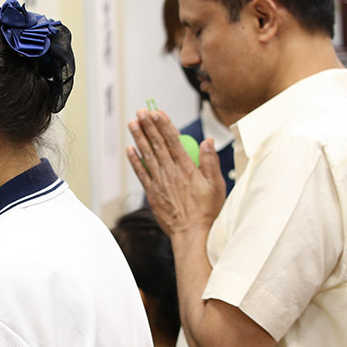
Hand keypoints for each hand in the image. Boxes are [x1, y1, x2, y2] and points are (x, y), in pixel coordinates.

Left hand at [126, 108, 225, 238]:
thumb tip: (207, 141)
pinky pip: (141, 174)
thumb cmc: (206, 210)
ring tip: (132, 124)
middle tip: (140, 112)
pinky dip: (135, 161)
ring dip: (139, 138)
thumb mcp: (216, 185)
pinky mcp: (152, 193)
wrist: (191, 234)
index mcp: (187, 169)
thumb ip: (211, 162)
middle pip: (157, 145)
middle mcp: (171, 173)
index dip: (163, 125)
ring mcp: (160, 183)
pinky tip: (130, 150)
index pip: (173, 141)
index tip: (156, 112)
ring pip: (147, 156)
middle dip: (148, 126)